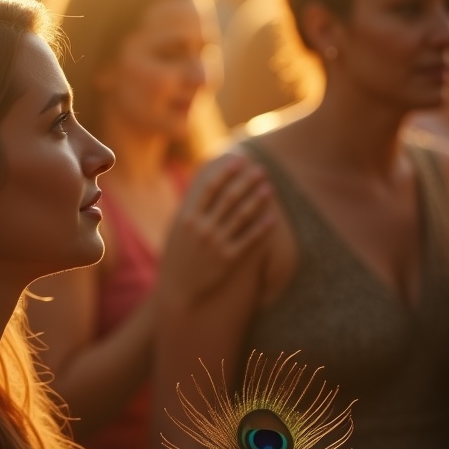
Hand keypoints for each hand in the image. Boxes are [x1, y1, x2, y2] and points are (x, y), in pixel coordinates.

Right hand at [159, 155, 275, 307]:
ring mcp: (216, 244)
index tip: (239, 159)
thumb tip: (203, 188)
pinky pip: (248, 240)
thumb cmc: (177, 257)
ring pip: (241, 216)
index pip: (210, 188)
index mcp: (189, 218)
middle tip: (261, 170)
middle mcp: (203, 229)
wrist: (177, 288)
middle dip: (246, 182)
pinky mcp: (227, 259)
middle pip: (229, 198)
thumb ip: (190, 211)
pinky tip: (272, 218)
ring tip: (269, 188)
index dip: (226, 172)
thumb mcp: (177, 231)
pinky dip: (261, 228)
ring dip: (257, 200)